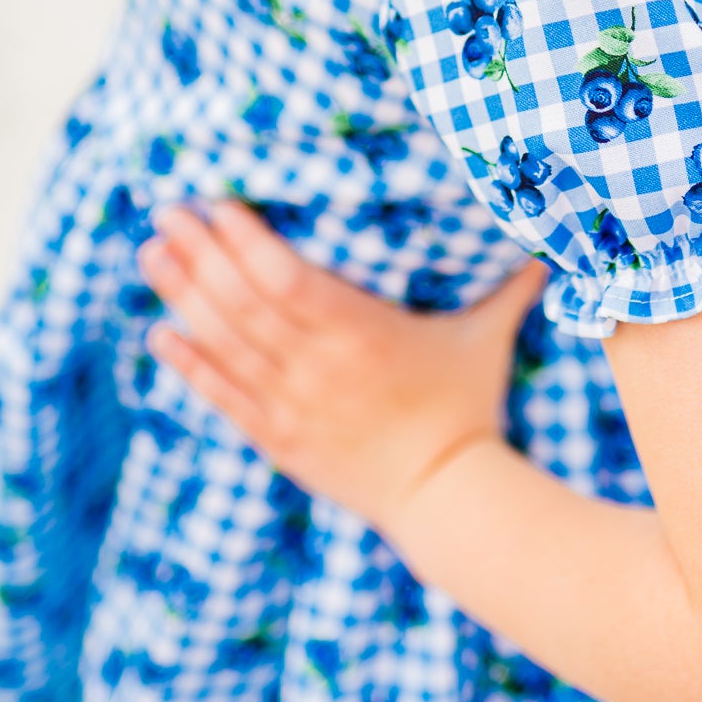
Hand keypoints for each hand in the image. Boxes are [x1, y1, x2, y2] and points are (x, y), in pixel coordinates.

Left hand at [137, 202, 547, 536]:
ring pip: (222, 343)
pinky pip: (222, 395)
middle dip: (199, 254)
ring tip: (150, 255)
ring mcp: (291, 405)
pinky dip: (187, 364)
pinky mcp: (279, 438)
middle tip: (166, 212)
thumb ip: (511, 283)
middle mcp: (316, 368)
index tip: (216, 205)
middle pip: (241, 303)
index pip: (285, 280)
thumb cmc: (469, 407)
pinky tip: (159, 333)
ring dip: (181, 296)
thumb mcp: (488, 337)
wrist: (446, 496)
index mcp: (360, 334)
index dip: (245, 242)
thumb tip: (551, 234)